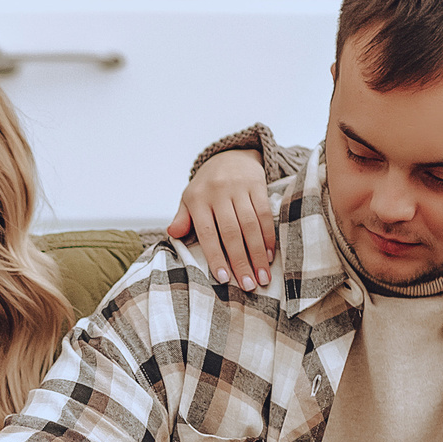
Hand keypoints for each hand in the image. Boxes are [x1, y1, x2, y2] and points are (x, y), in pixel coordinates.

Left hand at [168, 147, 278, 290]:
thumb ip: (182, 218)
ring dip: (258, 253)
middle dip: (241, 261)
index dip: (216, 256)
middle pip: (231, 232)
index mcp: (197, 199)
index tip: (224, 279)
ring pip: (250, 225)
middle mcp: (218, 192)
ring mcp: (239, 187)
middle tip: (249, 286)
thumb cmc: (206, 187)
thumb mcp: (189, 199)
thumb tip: (172, 234)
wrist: (229, 156)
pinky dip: (268, 236)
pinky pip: (264, 214)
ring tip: (263, 277)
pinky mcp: (257, 184)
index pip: (207, 233)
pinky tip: (270, 255)